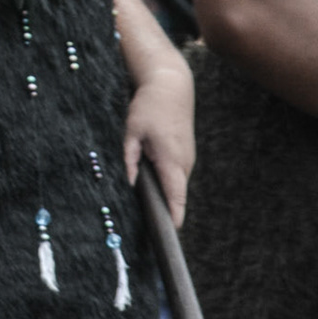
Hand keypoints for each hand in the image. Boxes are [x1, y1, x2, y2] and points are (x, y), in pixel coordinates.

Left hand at [124, 68, 194, 227]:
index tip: (170, 233)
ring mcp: (188, 158)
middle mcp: (184, 163)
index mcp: (172, 159)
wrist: (172, 86)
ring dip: (165, 193)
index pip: (176, 196)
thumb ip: (130, 159)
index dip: (174, 216)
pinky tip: (152, 180)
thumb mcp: (132, 131)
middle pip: (175, 194)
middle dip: (164, 208)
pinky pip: (176, 174)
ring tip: (147, 205)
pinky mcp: (185, 154)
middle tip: (148, 224)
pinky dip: (167, 180)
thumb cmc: (150, 106)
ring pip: (175, 184)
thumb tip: (130, 183)